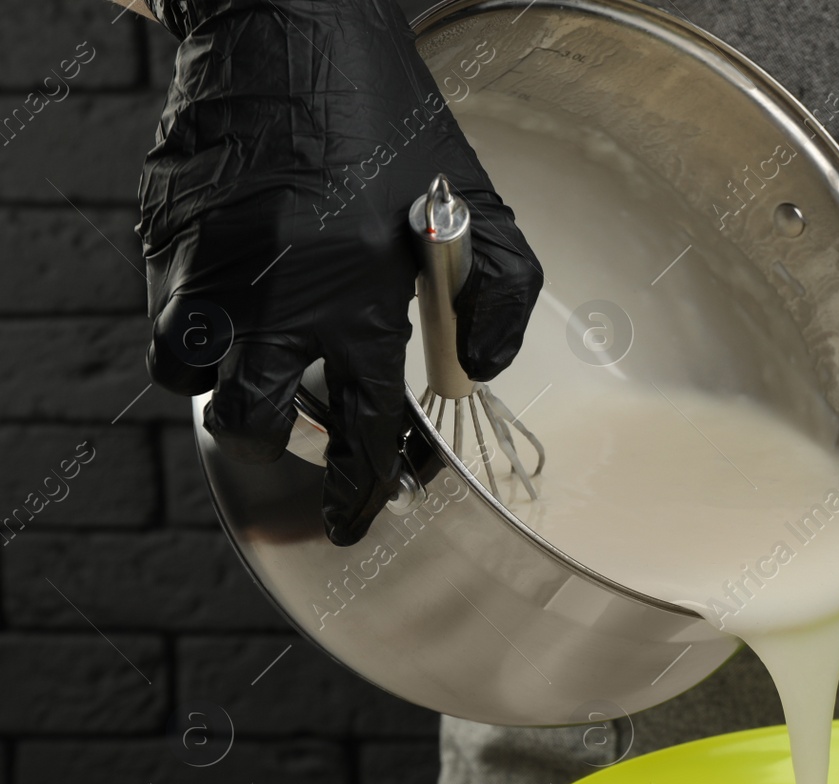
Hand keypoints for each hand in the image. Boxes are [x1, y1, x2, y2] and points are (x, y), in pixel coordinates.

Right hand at [140, 0, 541, 544]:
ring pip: (193, 376)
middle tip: (309, 431)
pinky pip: (168, 316)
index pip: (362, 425)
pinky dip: (197, 330)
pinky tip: (244, 301)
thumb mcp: (479, 208)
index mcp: (356, 294)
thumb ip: (503, 299)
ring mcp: (204, 268)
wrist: (284, 28)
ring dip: (232, 384)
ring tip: (274, 357)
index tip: (369, 508)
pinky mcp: (161, 237)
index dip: (368, 480)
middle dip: (283, 442)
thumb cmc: (390, 121)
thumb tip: (479, 370)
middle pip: (254, 422)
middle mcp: (272, 294)